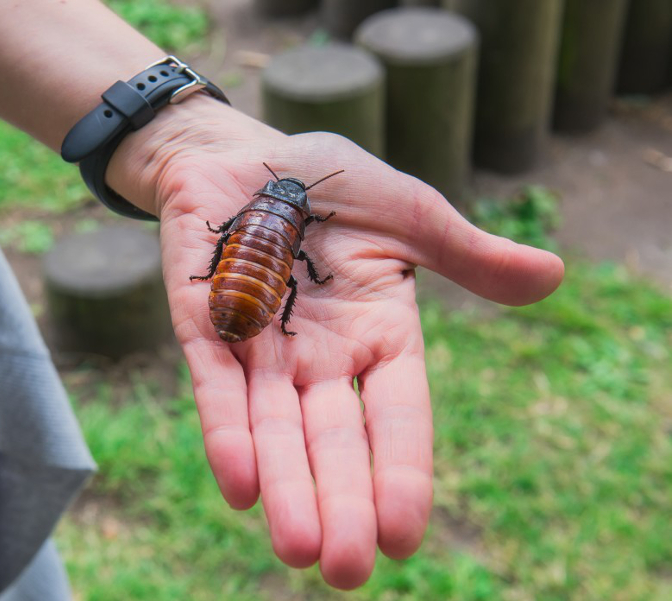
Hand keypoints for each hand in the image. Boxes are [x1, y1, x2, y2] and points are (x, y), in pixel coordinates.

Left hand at [108, 97, 563, 588]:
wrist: (240, 154)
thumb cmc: (328, 183)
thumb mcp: (406, 212)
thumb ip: (465, 254)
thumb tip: (553, 278)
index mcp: (377, 333)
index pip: (396, 414)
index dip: (400, 471)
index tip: (402, 535)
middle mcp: (319, 355)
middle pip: (332, 439)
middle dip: (339, 502)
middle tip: (344, 569)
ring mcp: (259, 344)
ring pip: (273, 427)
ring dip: (284, 485)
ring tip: (296, 548)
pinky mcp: (202, 325)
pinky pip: (216, 384)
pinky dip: (225, 430)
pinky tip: (237, 485)